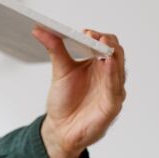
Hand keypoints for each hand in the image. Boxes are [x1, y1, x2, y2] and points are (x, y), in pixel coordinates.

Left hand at [34, 26, 126, 157]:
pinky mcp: (112, 105)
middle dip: (106, 42)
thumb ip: (55, 49)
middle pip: (116, 52)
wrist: (61, 129)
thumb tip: (40, 29)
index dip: (98, 36)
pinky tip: (107, 64)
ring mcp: (113, 89)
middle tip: (93, 36)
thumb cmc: (64, 100)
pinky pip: (115, 88)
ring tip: (102, 44)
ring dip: (111, 54)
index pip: (106, 43)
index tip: (85, 32)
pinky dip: (112, 74)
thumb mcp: (60, 71)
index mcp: (99, 64)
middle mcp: (109, 74)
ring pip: (118, 68)